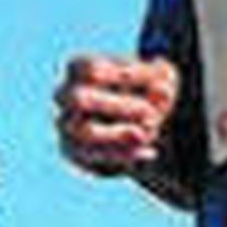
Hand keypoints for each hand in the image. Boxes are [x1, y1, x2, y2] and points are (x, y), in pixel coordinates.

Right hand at [55, 53, 179, 174]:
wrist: (127, 120)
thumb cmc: (138, 89)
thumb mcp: (155, 79)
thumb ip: (161, 82)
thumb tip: (162, 92)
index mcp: (77, 67)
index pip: (93, 69)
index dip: (129, 77)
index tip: (160, 82)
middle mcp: (64, 95)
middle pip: (80, 99)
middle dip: (120, 107)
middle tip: (149, 112)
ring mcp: (65, 125)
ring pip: (84, 133)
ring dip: (120, 134)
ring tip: (147, 133)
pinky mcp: (73, 152)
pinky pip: (94, 159)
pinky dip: (126, 155)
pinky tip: (150, 152)